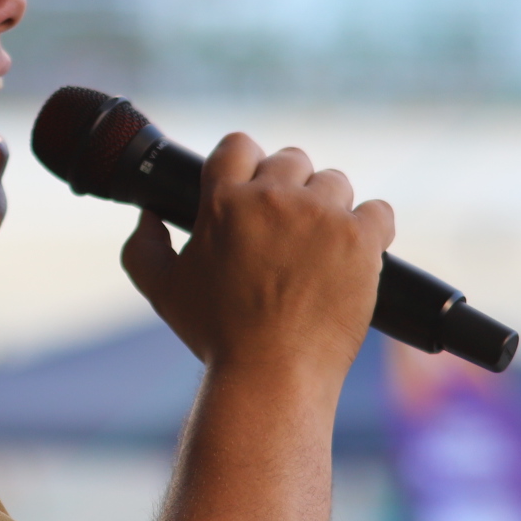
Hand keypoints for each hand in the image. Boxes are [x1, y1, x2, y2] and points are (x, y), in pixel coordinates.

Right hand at [121, 133, 393, 380]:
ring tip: (319, 248)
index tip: (253, 191)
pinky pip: (378, 211)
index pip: (238, 144)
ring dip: (328, 207)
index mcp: (225, 201)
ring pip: (335, 183)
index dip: (246, 163)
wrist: (272, 376)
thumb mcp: (162, 291)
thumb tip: (149, 215)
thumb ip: (142, 246)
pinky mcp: (361, 239)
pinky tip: (354, 253)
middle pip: (291, 160)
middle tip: (287, 230)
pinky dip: (370, 229)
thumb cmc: (217, 336)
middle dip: (289, 187)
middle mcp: (274, 197)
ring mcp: (321, 216)